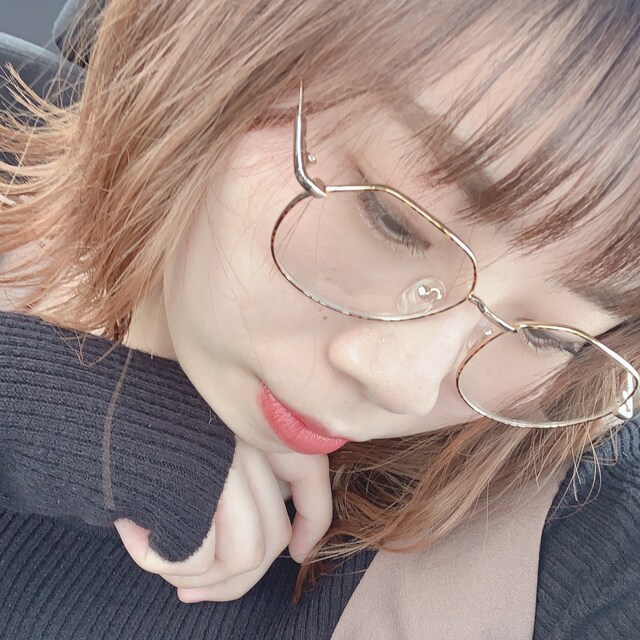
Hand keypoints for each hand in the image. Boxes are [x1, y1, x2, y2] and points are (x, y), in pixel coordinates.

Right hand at [114, 437, 331, 601]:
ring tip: (156, 557)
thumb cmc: (139, 434)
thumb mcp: (195, 452)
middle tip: (190, 591)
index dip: (312, 525)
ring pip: (242, 557)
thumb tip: (244, 565)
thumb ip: (229, 492)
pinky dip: (159, 560)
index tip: (296, 553)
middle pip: (270, 539)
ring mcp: (226, 465)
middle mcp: (248, 445)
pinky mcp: (195, 486)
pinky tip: (131, 530)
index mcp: (253, 431)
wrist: (92, 404)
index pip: (310, 478)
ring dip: (196, 576)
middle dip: (233, 582)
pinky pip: (195, 557)